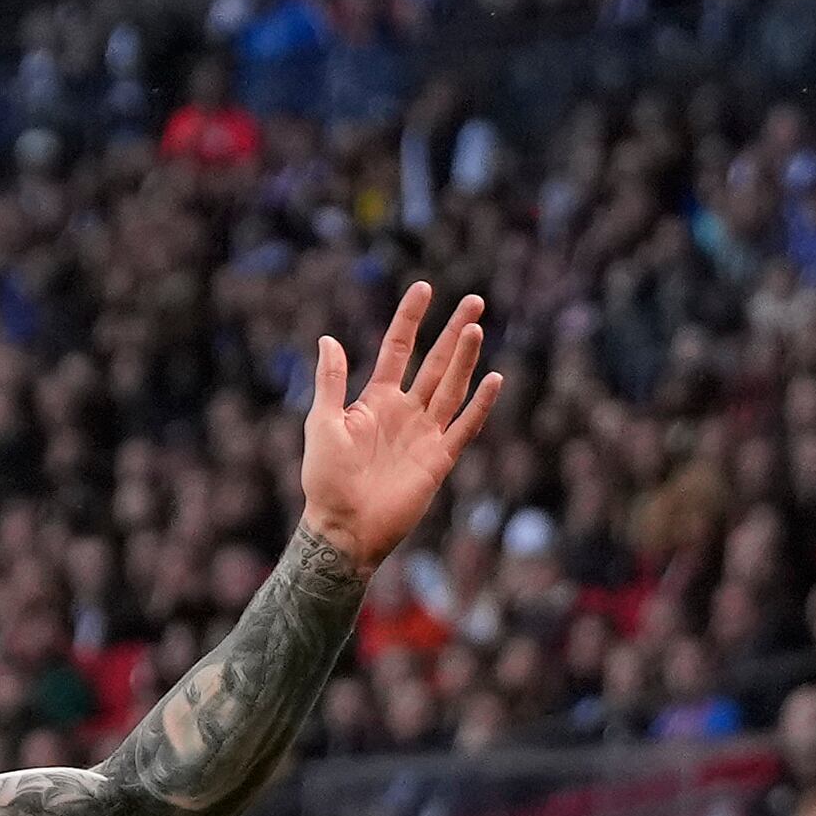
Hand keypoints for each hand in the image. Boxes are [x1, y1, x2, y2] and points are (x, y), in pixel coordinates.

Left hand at [297, 280, 502, 571]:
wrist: (344, 528)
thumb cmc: (325, 479)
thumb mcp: (322, 424)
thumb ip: (331, 382)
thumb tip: (328, 338)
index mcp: (375, 400)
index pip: (398, 349)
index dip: (410, 319)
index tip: (423, 288)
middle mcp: (404, 411)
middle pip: (435, 362)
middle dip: (453, 332)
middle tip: (474, 300)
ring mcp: (424, 433)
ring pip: (451, 387)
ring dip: (465, 358)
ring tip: (476, 327)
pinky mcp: (439, 459)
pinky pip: (464, 426)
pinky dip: (480, 404)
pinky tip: (494, 379)